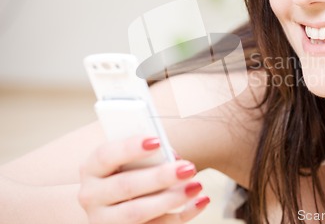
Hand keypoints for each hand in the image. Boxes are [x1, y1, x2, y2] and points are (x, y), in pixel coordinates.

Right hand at [78, 135, 209, 222]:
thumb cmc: (127, 171)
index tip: (157, 141)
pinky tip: (200, 201)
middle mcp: (92, 196)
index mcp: (92, 169)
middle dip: (160, 177)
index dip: (130, 147)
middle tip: (188, 168)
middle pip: (125, 186)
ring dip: (171, 199)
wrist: (111, 204)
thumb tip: (174, 159)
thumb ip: (146, 156)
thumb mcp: (128, 160)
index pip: (106, 156)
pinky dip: (182, 215)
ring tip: (196, 185)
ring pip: (137, 212)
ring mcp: (105, 219)